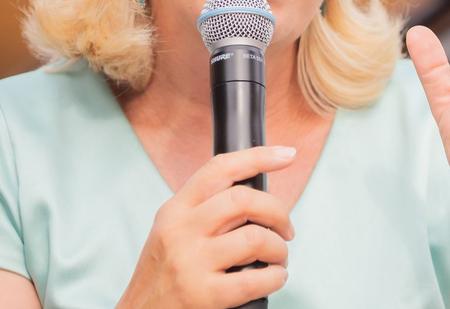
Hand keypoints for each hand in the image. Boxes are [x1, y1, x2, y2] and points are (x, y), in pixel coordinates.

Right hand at [116, 146, 296, 308]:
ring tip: (278, 258)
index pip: (219, 169)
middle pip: (243, 199)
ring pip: (255, 238)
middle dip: (278, 211)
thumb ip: (203, 212)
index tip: (286, 155)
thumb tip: (255, 198)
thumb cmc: (163, 277)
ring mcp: (191, 263)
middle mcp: (181, 231)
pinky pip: (254, 279)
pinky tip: (273, 278)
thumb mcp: (170, 233)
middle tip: (286, 229)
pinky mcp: (203, 295)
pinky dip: (275, 277)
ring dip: (279, 248)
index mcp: (175, 211)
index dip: (258, 156)